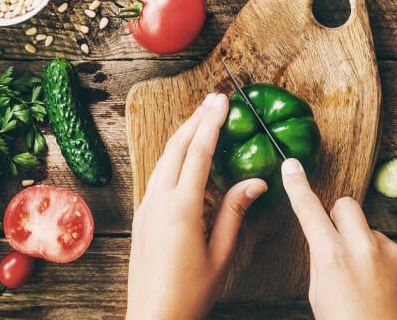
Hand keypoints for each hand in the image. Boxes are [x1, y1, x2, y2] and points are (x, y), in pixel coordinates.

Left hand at [127, 93, 267, 319]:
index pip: (198, 153)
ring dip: (183, 135)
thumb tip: (255, 181)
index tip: (223, 101)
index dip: (212, 123)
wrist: (153, 319)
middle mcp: (158, 201)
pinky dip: (173, 157)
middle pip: (176, 147)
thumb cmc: (190, 294)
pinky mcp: (141, 217)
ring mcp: (145, 208)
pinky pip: (157, 176)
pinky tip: (183, 156)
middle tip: (214, 99)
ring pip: (163, 159)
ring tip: (201, 119)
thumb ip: (235, 212)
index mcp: (181, 208)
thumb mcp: (221, 254)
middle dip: (196, 119)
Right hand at [281, 158, 396, 319]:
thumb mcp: (320, 295)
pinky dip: (387, 263)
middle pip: (346, 205)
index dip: (297, 185)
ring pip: (370, 230)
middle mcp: (362, 246)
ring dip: (365, 246)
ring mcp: (392, 251)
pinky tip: (386, 288)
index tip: (292, 165)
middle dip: (339, 218)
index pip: (309, 209)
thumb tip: (326, 239)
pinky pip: (393, 248)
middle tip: (339, 245)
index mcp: (331, 256)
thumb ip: (322, 259)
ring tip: (367, 283)